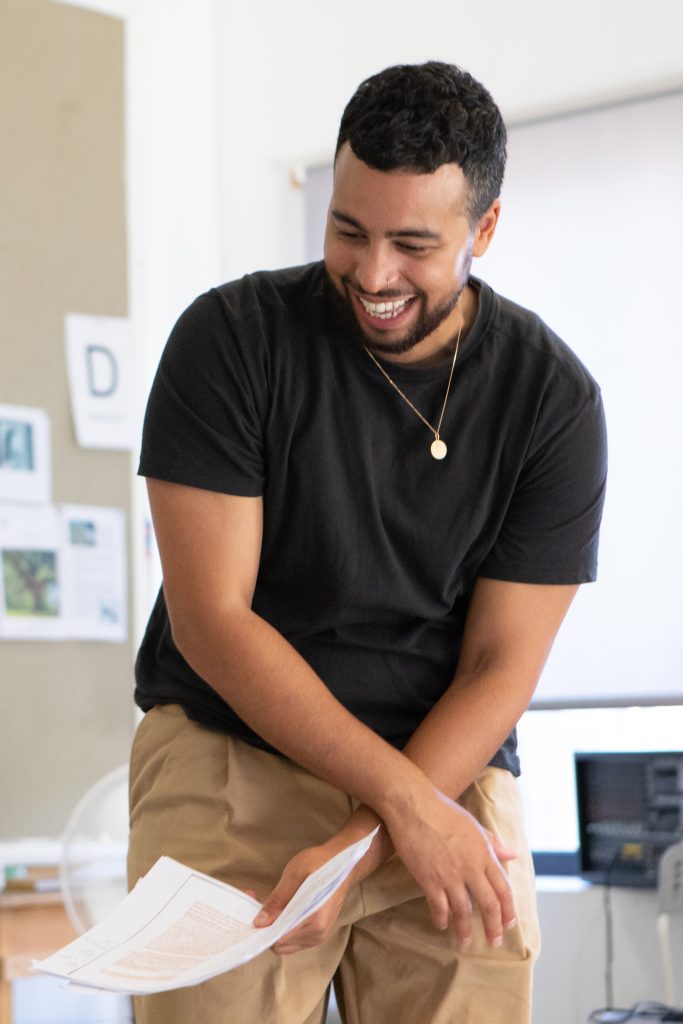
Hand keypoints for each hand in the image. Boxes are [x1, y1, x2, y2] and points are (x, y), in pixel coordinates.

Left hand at [252, 811, 390, 954]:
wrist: (344, 861)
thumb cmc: (321, 863)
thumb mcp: (295, 874)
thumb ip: (277, 900)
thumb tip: (259, 922)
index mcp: (313, 922)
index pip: (278, 940)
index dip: (261, 928)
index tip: (251, 909)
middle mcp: (317, 935)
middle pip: (280, 944)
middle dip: (265, 927)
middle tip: (255, 901)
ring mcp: (318, 935)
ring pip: (286, 941)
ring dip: (273, 926)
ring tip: (266, 903)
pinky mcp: (317, 931)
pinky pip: (293, 936)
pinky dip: (282, 925)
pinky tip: (279, 908)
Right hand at [382, 784, 516, 948]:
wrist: (413, 805)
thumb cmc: (442, 809)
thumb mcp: (472, 824)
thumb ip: (492, 842)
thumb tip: (512, 854)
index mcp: (484, 853)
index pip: (503, 888)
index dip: (508, 909)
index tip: (509, 923)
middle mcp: (471, 867)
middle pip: (489, 905)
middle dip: (493, 927)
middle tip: (493, 941)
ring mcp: (450, 875)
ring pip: (463, 911)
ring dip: (464, 930)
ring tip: (464, 942)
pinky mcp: (429, 879)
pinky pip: (439, 907)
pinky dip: (441, 918)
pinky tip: (441, 924)